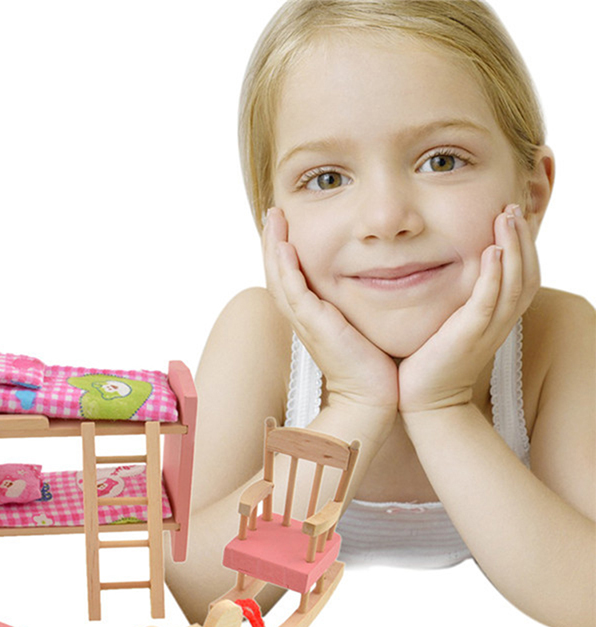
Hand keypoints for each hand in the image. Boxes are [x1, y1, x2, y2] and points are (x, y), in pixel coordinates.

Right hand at [264, 207, 398, 415]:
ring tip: (274, 217)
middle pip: (277, 272)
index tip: (288, 224)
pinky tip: (285, 246)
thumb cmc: (372, 364)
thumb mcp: (361, 326)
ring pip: (279, 277)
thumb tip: (373, 285)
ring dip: (273, 246)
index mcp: (312, 315)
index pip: (290, 276)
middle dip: (273, 240)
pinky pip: (294, 291)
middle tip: (274, 211)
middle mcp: (303, 316)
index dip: (284, 250)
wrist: (372, 395)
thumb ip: (358, 306)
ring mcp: (306, 320)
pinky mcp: (315, 325)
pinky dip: (286, 268)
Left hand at [398, 204, 539, 413]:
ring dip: (513, 247)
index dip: (522, 245)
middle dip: (522, 238)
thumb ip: (457, 299)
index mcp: (497, 317)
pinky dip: (493, 276)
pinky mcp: (468, 336)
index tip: (511, 215)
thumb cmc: (431, 361)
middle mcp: (499, 321)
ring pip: (513, 282)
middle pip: (526, 272)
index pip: (522, 274)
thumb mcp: (450, 324)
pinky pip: (488, 301)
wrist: (425, 400)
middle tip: (513, 207)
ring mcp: (486, 329)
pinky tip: (492, 251)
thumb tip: (443, 270)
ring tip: (507, 216)